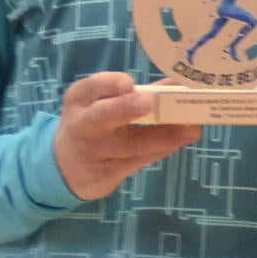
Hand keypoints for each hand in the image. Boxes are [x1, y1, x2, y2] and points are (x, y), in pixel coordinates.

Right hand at [52, 72, 200, 200]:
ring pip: (131, 144)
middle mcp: (82, 124)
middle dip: (126, 109)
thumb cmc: (92, 125)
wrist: (65, 166)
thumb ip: (137, 93)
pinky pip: (138, 161)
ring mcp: (93, 152)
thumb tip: (176, 83)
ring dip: (164, 136)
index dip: (110, 84)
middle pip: (103, 116)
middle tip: (150, 102)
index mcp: (79, 99)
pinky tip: (179, 142)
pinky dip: (161, 150)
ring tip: (191, 128)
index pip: (91, 87)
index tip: (129, 83)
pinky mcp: (105, 174)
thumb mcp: (101, 104)